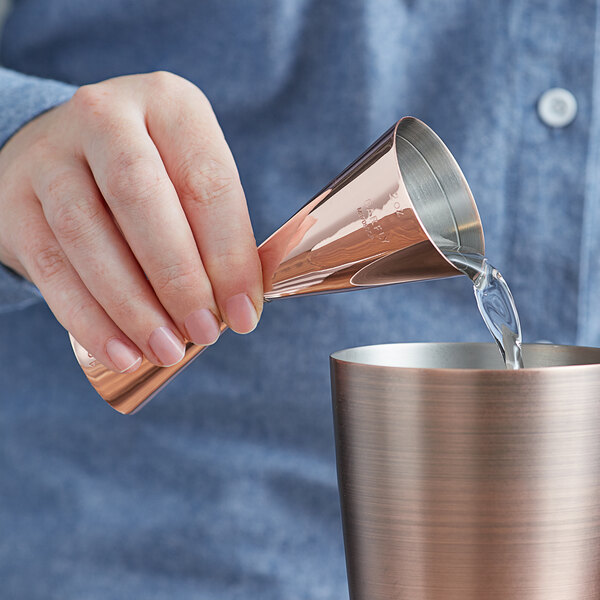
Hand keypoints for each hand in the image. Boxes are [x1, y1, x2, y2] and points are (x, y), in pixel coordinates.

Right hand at [0, 71, 262, 372]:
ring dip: (133, 306)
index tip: (243, 315)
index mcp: (169, 104)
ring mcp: (51, 156)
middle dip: (178, 279)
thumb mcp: (191, 183)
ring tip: (166, 350)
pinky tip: (121, 351)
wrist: (66, 156)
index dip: (230, 257)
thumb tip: (243, 306)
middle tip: (204, 333)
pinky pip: (51, 268)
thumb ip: (220, 234)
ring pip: (88, 236)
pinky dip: (89, 319)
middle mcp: (105, 116)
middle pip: (141, 199)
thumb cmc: (153, 178)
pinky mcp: (15, 201)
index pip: (207, 184)